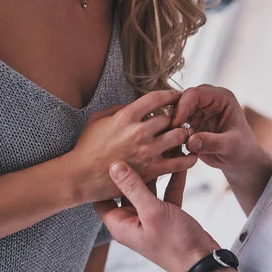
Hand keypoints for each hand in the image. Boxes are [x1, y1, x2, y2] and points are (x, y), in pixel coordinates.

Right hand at [69, 90, 197, 202]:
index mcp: (126, 117)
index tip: (178, 96)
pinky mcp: (152, 170)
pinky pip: (179, 162)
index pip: (157, 98)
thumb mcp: (97, 120)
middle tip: (179, 121)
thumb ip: (117, 109)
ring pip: (179, 136)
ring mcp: (147, 152)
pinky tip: (190, 156)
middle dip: (175, 118)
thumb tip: (133, 105)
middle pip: (170, 118)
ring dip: (183, 135)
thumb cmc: (86, 147)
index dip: (171, 94)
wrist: (80, 176)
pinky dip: (188, 158)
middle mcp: (139, 132)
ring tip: (184, 137)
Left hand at [94, 161, 218, 271]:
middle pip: (126, 190)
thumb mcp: (152, 211)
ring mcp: (150, 218)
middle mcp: (132, 220)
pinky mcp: (168, 216)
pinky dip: (172, 179)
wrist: (202, 262)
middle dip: (131, 169)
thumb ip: (134, 187)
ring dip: (154, 171)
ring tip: (158, 149)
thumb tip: (114, 165)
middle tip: (134, 145)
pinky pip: (166, 193)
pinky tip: (178, 161)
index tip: (106, 156)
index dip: (102, 179)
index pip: (102, 197)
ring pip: (148, 189)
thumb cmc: (174, 243)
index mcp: (120, 224)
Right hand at [171, 85, 263, 172]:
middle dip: (174, 115)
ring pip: (176, 111)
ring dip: (171, 124)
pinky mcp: (192, 121)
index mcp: (222, 98)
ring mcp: (199, 110)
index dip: (183, 106)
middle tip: (168, 133)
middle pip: (182, 99)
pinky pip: (176, 123)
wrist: (240, 160)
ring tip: (170, 140)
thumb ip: (213, 143)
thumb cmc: (242, 150)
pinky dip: (172, 132)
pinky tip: (172, 144)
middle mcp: (209, 100)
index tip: (175, 124)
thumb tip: (191, 142)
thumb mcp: (231, 146)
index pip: (196, 94)